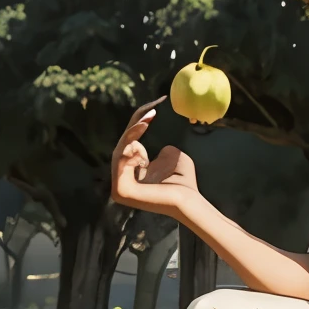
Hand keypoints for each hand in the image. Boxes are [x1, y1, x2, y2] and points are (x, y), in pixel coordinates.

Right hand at [110, 96, 200, 216]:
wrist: (189, 199)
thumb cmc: (184, 181)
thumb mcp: (172, 156)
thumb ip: (161, 149)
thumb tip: (152, 147)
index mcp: (133, 172)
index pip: (129, 143)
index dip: (138, 124)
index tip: (154, 109)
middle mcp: (122, 179)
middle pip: (123, 145)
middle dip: (135, 126)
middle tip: (150, 113)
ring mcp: (119, 187)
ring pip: (120, 151)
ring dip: (132, 134)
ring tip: (146, 123)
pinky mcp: (120, 191)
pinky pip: (120, 164)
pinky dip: (129, 149)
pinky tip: (141, 140)